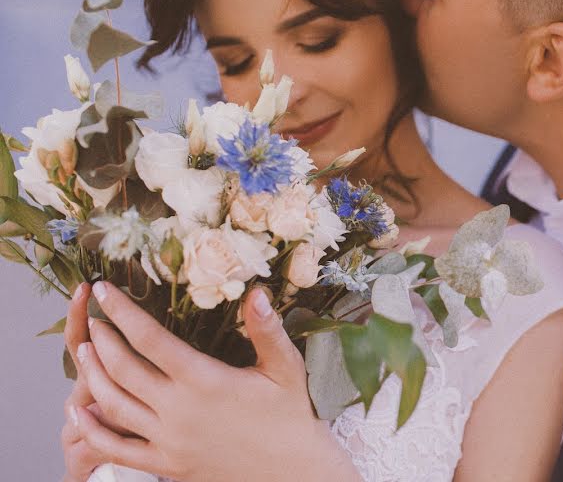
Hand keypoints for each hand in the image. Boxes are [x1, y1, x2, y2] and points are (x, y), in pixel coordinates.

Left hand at [70, 282, 359, 481]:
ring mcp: (169, 440)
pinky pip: (117, 449)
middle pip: (123, 368)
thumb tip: (256, 292)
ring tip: (84, 350)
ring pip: (113, 404)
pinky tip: (79, 412)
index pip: (150, 338)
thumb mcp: (286, 367)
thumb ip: (267, 329)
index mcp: (205, 380)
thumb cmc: (292, 415)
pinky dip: (92, 430)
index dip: (122, 311)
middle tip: (95, 317)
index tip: (105, 289)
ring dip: (92, 375)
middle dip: (102, 339)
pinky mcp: (167, 464)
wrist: (293, 472)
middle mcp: (179, 410)